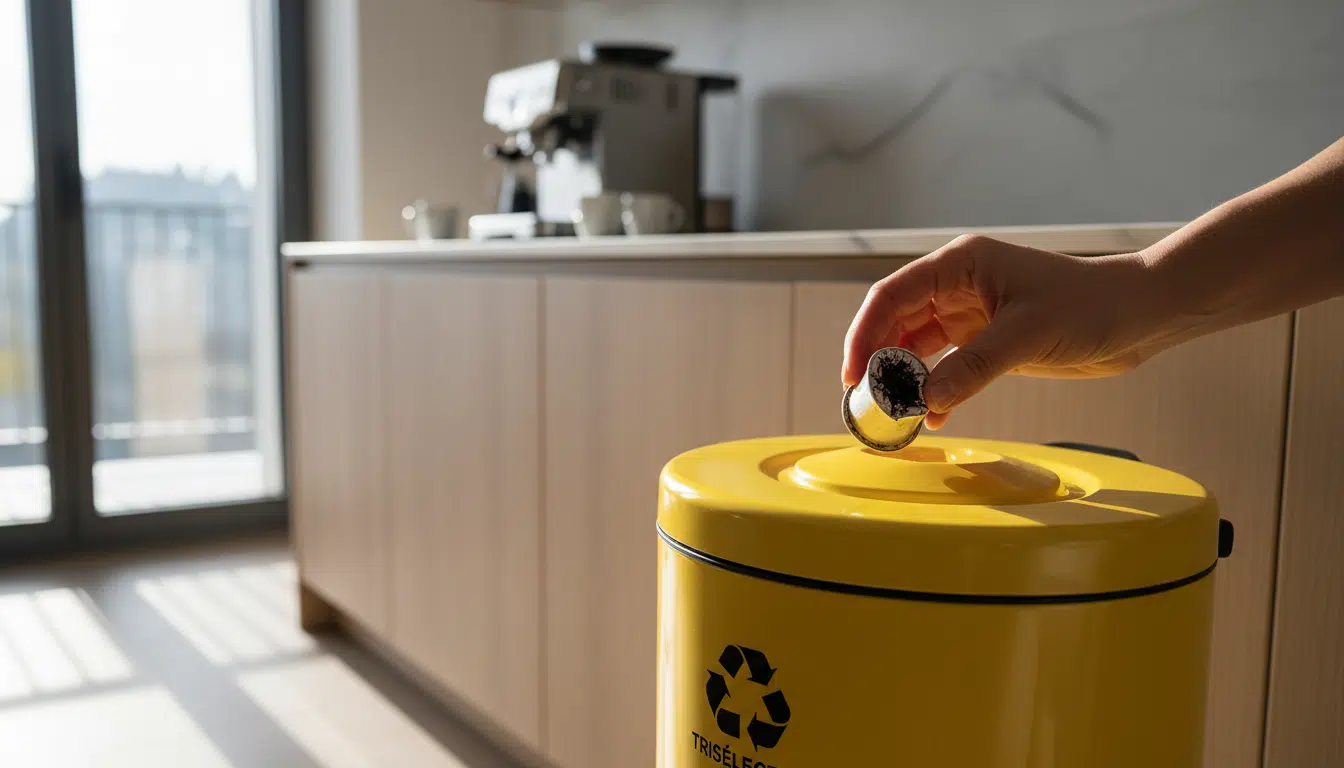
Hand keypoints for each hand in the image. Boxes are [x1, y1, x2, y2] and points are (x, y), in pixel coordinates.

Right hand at [842, 235, 1179, 428]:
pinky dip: (935, 391)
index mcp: (960, 265)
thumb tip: (926, 401)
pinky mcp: (988, 341)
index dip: (864, 334)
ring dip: (904, 380)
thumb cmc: (1091, 305)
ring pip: (917, 347)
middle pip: (896, 322)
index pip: (891, 296)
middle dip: (879, 362)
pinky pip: (946, 367)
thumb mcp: (1028, 334)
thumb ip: (974, 367)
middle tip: (868, 404)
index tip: (854, 375)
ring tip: (894, 415)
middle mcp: (958, 286)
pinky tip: (934, 417)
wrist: (1141, 315)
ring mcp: (971, 314)